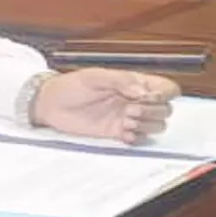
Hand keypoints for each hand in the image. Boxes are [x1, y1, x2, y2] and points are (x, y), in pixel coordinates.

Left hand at [31, 68, 180, 143]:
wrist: (50, 104)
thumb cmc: (71, 86)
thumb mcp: (95, 76)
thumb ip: (121, 81)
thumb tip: (143, 91)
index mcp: (133, 83)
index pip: (165, 88)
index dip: (165, 94)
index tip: (149, 97)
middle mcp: (134, 100)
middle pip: (165, 109)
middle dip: (153, 111)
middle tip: (131, 109)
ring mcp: (127, 117)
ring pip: (156, 126)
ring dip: (146, 125)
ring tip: (126, 120)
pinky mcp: (117, 133)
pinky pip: (139, 139)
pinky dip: (136, 138)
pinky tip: (123, 132)